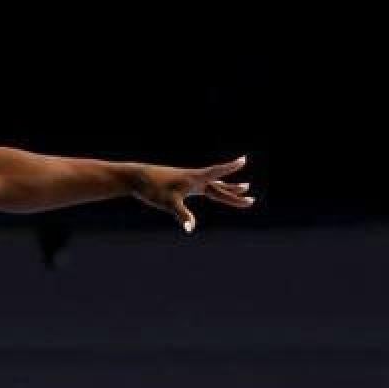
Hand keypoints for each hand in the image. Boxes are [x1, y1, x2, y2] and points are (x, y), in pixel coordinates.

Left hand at [129, 156, 252, 232]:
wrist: (137, 178)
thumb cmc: (152, 188)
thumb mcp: (168, 203)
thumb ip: (182, 215)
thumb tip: (191, 228)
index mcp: (194, 179)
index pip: (217, 172)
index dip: (230, 167)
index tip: (243, 159)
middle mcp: (194, 178)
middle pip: (220, 186)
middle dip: (235, 192)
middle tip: (251, 197)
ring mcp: (188, 181)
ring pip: (213, 185)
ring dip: (228, 188)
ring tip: (243, 187)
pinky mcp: (182, 185)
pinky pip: (203, 187)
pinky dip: (213, 189)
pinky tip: (213, 190)